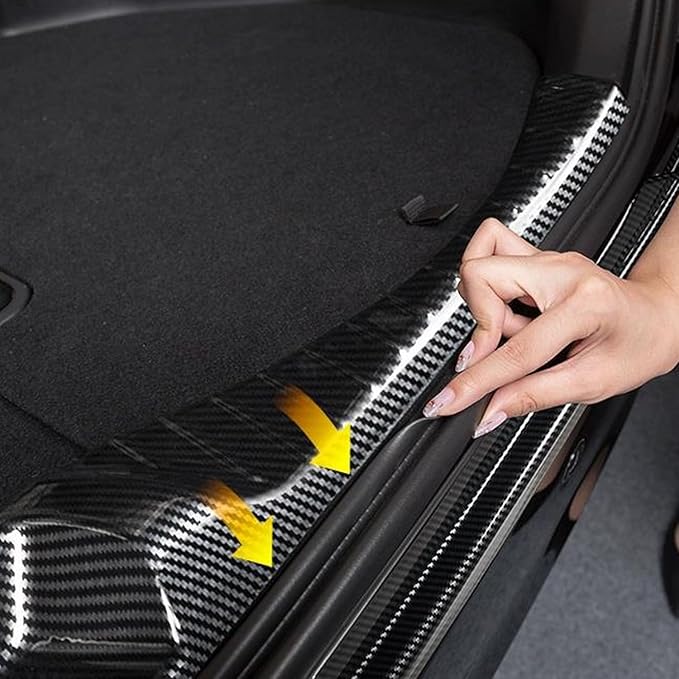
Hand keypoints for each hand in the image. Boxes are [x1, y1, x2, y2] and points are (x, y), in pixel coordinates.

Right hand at [423, 218, 678, 435]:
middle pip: (481, 275)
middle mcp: (561, 269)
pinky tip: (504, 307)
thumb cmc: (639, 343)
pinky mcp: (537, 258)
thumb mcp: (593, 382)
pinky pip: (491, 251)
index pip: (515, 349)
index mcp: (583, 303)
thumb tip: (491, 409)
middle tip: (493, 349)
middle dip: (479, 322)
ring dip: (484, 305)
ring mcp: (547, 259)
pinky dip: (485, 283)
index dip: (476, 381)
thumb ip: (534, 395)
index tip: (448, 400)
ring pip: (481, 260)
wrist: (659, 314)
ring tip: (514, 329)